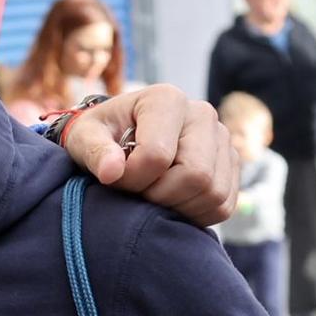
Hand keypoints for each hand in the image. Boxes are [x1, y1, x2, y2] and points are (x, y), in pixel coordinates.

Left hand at [62, 85, 236, 225]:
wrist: (121, 139)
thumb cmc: (101, 137)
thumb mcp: (84, 138)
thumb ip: (94, 152)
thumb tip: (112, 172)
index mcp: (166, 100)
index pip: (158, 155)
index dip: (133, 179)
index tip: (115, 179)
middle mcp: (202, 114)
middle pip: (195, 175)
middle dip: (159, 196)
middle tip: (136, 192)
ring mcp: (221, 139)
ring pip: (213, 193)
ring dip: (177, 207)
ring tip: (152, 195)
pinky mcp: (230, 165)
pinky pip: (223, 205)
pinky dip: (195, 215)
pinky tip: (171, 203)